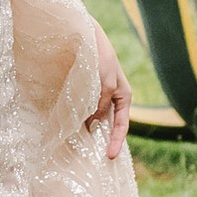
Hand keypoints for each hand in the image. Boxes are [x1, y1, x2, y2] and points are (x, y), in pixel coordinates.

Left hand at [85, 42, 131, 160]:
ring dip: (91, 132)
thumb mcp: (105, 83)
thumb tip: (93, 122)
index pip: (122, 125)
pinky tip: (73, 128)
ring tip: (83, 148)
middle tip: (97, 160)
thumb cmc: (100, 58)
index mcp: (123, 96)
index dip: (117, 142)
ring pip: (97, 119)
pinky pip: (86, 110)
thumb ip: (101, 103)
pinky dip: (81, 120)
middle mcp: (113, 98)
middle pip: (110, 125)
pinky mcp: (87, 92)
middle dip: (105, 140)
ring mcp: (100, 95)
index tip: (110, 157)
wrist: (86, 37)